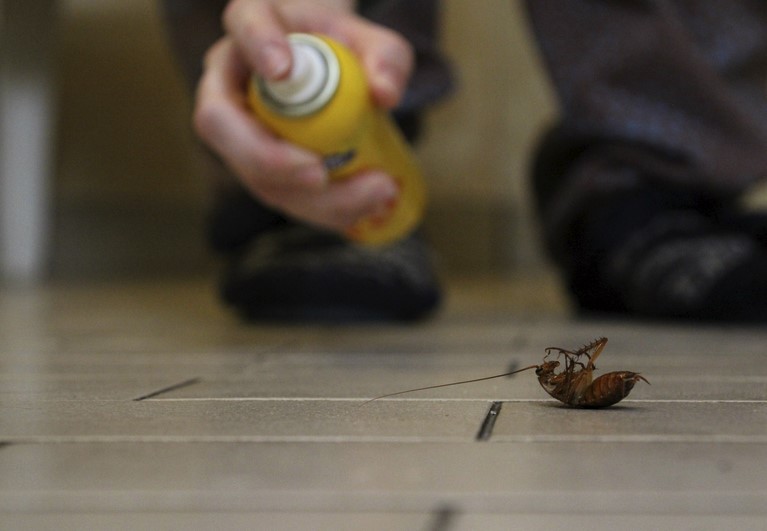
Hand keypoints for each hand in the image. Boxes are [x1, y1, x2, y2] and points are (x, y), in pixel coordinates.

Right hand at [193, 0, 413, 232]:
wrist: (333, 74)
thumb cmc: (344, 51)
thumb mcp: (373, 43)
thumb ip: (386, 58)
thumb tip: (385, 95)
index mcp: (254, 25)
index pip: (243, 24)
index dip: (257, 47)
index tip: (282, 69)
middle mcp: (230, 80)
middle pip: (218, 121)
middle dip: (268, 158)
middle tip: (320, 174)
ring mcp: (238, 132)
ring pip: (250, 172)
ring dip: (311, 197)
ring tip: (375, 194)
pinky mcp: (259, 169)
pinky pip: (281, 196)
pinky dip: (326, 210)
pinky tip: (367, 208)